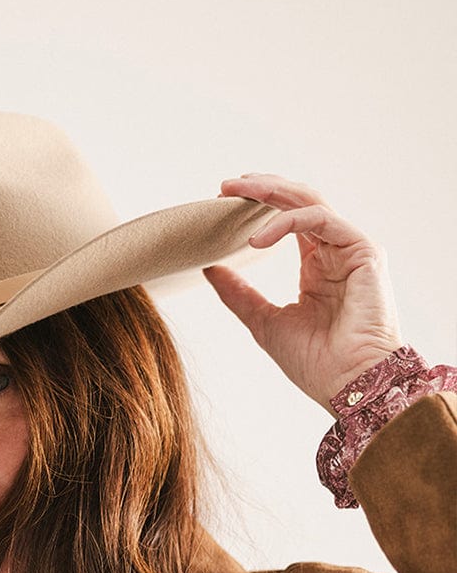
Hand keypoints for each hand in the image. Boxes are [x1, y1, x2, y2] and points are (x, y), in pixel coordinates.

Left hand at [202, 174, 403, 413]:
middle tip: (224, 187)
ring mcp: (351, 249)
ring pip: (310, 201)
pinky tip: (255, 238)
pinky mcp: (363, 251)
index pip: (286, 221)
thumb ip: (239, 293)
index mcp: (316, 267)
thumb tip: (209, 268)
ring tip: (234, 193)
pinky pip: (321, 219)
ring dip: (270, 192)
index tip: (219, 203)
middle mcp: (335, 252)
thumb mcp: (263, 321)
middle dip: (260, 189)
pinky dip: (285, 222)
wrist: (348, 385)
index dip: (255, 207)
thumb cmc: (316, 362)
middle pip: (298, 202)